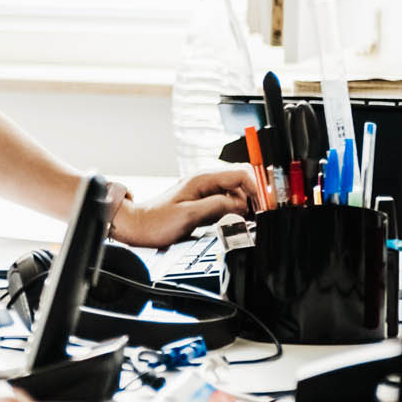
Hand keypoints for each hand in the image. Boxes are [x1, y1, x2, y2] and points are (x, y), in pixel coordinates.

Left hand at [107, 169, 258, 246]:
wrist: (138, 227)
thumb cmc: (156, 221)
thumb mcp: (188, 215)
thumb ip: (216, 207)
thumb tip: (239, 206)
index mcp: (203, 179)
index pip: (241, 174)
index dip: (256, 188)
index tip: (263, 206)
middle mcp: (206, 181)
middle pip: (242, 181)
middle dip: (254, 196)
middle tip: (258, 216)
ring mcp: (205, 191)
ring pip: (237, 192)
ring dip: (245, 205)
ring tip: (246, 221)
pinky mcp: (204, 202)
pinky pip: (227, 202)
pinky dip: (235, 210)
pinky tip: (234, 222)